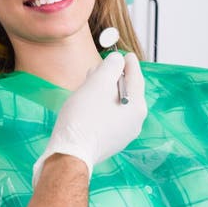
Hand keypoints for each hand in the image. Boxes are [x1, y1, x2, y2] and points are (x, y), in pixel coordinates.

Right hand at [32, 53, 146, 184]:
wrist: (70, 152)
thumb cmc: (84, 116)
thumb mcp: (98, 83)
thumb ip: (111, 66)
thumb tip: (117, 61)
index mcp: (137, 106)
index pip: (136, 77)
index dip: (129, 63)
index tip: (125, 54)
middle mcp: (135, 121)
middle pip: (127, 91)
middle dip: (114, 77)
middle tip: (102, 67)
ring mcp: (123, 133)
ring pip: (117, 104)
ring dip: (105, 91)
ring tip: (91, 83)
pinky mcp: (110, 141)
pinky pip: (110, 116)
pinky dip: (102, 105)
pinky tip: (88, 102)